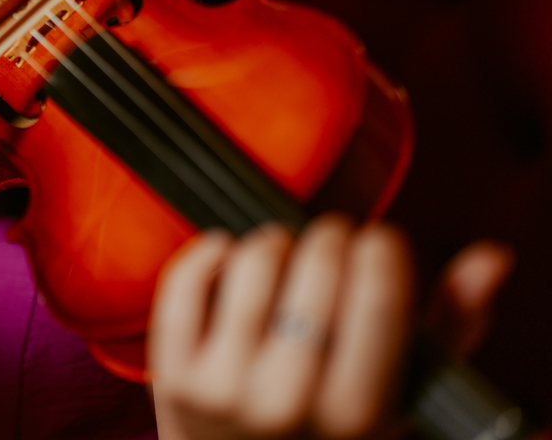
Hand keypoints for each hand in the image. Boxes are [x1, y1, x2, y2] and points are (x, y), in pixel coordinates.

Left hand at [147, 215, 511, 439]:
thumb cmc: (329, 433)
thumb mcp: (401, 399)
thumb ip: (448, 329)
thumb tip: (487, 259)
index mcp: (357, 415)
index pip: (377, 297)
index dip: (380, 250)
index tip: (379, 241)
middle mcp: (286, 403)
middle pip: (314, 270)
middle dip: (330, 239)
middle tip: (333, 243)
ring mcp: (221, 388)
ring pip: (252, 265)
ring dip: (274, 242)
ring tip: (286, 255)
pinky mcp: (172, 374)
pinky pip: (183, 283)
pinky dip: (208, 251)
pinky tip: (231, 254)